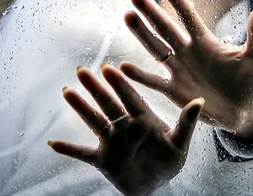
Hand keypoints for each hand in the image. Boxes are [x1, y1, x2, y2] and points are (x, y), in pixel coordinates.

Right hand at [48, 64, 203, 195]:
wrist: (158, 184)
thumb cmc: (170, 160)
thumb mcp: (181, 142)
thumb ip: (187, 122)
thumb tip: (199, 101)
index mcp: (143, 118)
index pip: (130, 97)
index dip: (121, 84)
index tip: (110, 68)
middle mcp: (125, 126)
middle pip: (108, 104)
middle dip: (96, 88)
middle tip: (82, 70)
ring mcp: (112, 141)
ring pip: (94, 121)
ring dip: (80, 108)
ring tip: (66, 92)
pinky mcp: (103, 160)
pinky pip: (83, 153)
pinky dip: (68, 150)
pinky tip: (52, 143)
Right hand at [122, 0, 252, 134]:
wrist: (244, 111)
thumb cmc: (250, 81)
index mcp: (206, 42)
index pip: (191, 19)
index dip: (181, 5)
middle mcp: (188, 53)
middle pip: (166, 29)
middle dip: (151, 13)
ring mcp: (179, 71)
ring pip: (156, 50)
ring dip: (142, 35)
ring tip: (128, 17)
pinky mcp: (175, 92)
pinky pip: (154, 82)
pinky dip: (139, 76)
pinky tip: (122, 68)